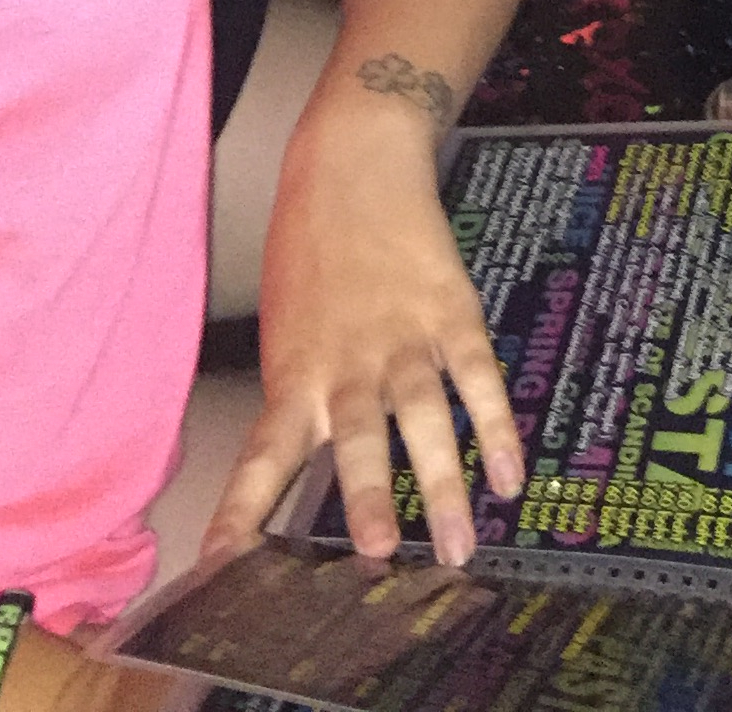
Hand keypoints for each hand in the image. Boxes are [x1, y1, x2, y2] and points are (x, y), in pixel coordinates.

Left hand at [205, 99, 523, 572]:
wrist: (355, 164)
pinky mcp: (452, 311)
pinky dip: (496, 428)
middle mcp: (349, 363)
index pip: (262, 456)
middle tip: (379, 556)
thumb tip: (302, 469)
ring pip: (425, 419)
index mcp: (296, 372)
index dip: (242, 511)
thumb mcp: (285, 329)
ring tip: (459, 545)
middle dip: (367, 498)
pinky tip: (511, 475)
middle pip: (357, 439)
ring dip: (444, 485)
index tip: (220, 568)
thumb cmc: (308, 247)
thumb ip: (300, 398)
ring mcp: (405, 338)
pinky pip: (478, 377)